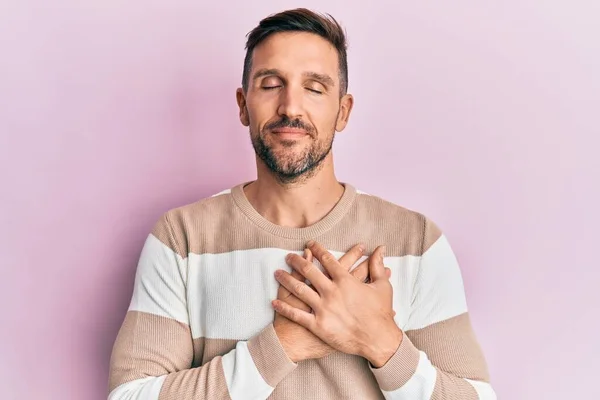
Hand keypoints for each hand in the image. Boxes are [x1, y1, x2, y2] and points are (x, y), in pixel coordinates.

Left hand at [272, 241, 401, 367]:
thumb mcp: (382, 286)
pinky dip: (284, 307)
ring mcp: (323, 308)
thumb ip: (377, 265)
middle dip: (296, 261)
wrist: (378, 340)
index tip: (309, 244)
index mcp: (345, 281)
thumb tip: (380, 248)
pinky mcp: (318, 325)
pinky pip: (296, 314)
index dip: (317, 249)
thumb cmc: (382, 313)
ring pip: (299, 289)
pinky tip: (274, 301)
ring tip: (277, 273)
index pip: (327, 259)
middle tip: (288, 256)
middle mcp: (331, 291)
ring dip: (286, 279)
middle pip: (309, 270)